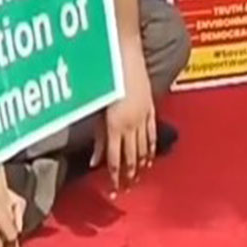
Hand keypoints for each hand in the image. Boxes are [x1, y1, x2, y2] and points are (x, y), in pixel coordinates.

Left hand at [95, 46, 156, 191]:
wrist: (125, 57)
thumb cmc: (106, 81)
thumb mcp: (97, 110)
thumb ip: (98, 137)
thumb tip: (94, 161)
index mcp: (116, 125)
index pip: (116, 159)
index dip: (116, 177)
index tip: (115, 189)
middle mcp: (132, 124)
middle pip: (132, 156)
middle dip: (129, 175)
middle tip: (127, 189)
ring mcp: (143, 116)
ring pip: (144, 147)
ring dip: (141, 164)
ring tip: (139, 178)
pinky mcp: (151, 108)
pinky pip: (152, 133)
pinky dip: (151, 147)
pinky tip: (150, 156)